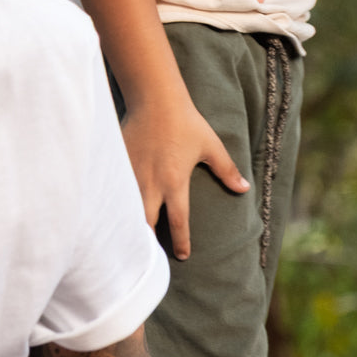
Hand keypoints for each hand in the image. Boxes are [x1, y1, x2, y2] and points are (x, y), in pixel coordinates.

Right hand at [122, 97, 248, 256]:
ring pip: (128, 210)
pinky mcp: (119, 165)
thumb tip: (244, 188)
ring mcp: (132, 175)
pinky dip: (116, 206)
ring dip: (131, 227)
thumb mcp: (211, 146)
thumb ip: (227, 170)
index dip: (181, 242)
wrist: (155, 98)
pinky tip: (112, 214)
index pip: (178, 222)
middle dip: (149, 243)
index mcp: (175, 183)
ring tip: (131, 242)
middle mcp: (152, 184)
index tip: (183, 256)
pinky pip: (115, 191)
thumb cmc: (186, 122)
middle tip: (151, 257)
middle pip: (147, 224)